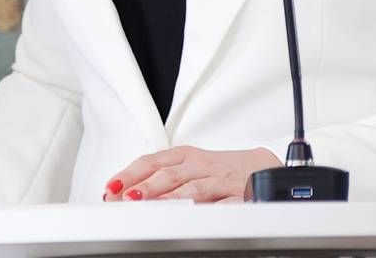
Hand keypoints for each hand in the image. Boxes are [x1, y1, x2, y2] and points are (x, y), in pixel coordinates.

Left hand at [102, 145, 279, 202]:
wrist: (263, 166)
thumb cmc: (219, 169)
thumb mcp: (188, 166)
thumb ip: (160, 177)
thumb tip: (124, 193)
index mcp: (185, 156)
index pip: (151, 162)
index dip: (130, 175)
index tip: (111, 188)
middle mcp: (201, 166)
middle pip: (169, 175)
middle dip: (145, 187)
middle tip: (126, 199)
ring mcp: (221, 181)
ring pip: (193, 189)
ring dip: (170, 199)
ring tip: (152, 207)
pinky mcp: (241, 196)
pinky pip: (225, 205)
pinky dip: (211, 212)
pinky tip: (197, 218)